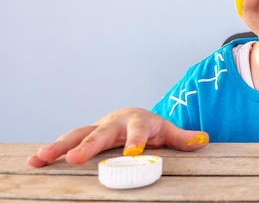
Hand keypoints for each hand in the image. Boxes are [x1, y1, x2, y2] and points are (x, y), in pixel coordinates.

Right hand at [27, 107, 208, 166]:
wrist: (134, 116)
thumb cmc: (152, 127)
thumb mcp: (168, 131)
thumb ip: (183, 138)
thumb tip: (204, 139)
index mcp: (138, 121)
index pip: (139, 129)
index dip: (137, 139)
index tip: (134, 151)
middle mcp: (114, 123)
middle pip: (102, 133)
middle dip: (90, 144)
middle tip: (77, 158)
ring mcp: (97, 130)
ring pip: (78, 136)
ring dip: (60, 147)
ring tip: (42, 158)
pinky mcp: (85, 138)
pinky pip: (67, 144)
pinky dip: (52, 151)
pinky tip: (34, 161)